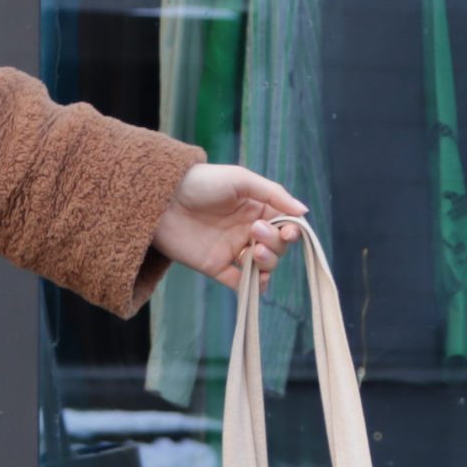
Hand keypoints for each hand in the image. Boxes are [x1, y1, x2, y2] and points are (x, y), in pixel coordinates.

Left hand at [155, 163, 308, 292]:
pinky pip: (240, 283)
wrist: (162, 198)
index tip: (288, 230)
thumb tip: (304, 212)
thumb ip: (273, 194)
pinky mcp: (215, 266)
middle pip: (277, 247)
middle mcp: (247, 230)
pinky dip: (251, 287)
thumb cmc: (202, 181)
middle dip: (274, 243)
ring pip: (263, 266)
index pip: (285, 225)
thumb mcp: (241, 179)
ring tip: (252, 251)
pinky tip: (255, 282)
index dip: (291, 231)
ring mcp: (232, 249)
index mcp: (256, 209)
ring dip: (267, 263)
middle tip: (255, 231)